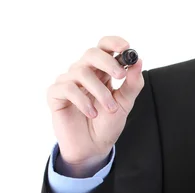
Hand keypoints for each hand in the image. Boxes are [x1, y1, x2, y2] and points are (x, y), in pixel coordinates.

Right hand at [47, 36, 144, 176]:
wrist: (93, 147)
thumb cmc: (107, 124)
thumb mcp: (125, 104)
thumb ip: (132, 84)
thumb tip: (138, 62)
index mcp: (101, 71)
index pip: (104, 47)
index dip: (113, 42)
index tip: (126, 47)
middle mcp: (84, 73)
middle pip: (92, 53)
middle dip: (107, 62)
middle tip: (120, 75)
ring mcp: (68, 82)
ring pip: (81, 72)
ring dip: (100, 91)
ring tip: (110, 109)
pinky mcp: (56, 95)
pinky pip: (67, 88)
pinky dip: (83, 101)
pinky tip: (91, 113)